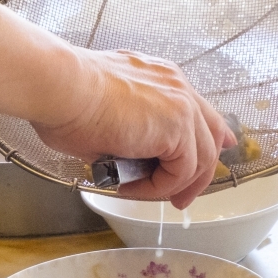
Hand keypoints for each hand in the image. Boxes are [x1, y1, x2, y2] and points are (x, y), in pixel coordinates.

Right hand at [30, 49, 235, 207]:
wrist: (61, 87)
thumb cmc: (65, 98)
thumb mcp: (102, 115)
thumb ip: (122, 133)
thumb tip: (116, 155)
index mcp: (161, 78)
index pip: (199, 109)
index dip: (209, 136)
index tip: (216, 153)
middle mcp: (177, 86)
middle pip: (210, 135)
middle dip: (201, 173)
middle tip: (181, 198)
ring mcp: (181, 105)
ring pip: (200, 159)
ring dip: (172, 185)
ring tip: (140, 192)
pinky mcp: (176, 128)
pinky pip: (181, 172)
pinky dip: (158, 187)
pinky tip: (132, 187)